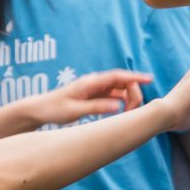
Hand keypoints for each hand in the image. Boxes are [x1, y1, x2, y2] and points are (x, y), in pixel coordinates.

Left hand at [23, 68, 150, 127]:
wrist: (39, 109)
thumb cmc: (54, 109)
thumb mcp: (75, 111)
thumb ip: (96, 107)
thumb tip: (117, 105)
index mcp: (90, 83)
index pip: (117, 76)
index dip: (135, 77)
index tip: (149, 79)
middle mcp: (94, 83)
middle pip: (122, 82)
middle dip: (133, 93)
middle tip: (135, 110)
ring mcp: (94, 88)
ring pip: (119, 89)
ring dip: (128, 98)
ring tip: (130, 113)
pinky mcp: (94, 95)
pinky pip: (113, 95)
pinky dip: (121, 101)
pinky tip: (124, 111)